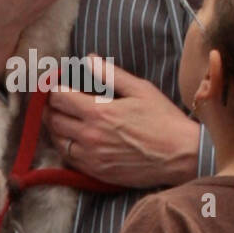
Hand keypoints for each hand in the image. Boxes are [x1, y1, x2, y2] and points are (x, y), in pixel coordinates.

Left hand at [45, 55, 200, 187]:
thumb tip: (88, 59)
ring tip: (65, 118)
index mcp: (98, 112)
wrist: (181, 155)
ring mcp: (91, 157)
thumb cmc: (163, 120)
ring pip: (57, 141)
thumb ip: (110, 74)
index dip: (56, 88)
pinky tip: (75, 139)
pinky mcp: (96, 173)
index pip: (59, 97)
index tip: (60, 84)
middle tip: (60, 101)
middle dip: (53, 107)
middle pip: (53, 119)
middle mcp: (89, 136)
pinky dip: (66, 147)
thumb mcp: (140, 89)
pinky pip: (68, 159)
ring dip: (56, 127)